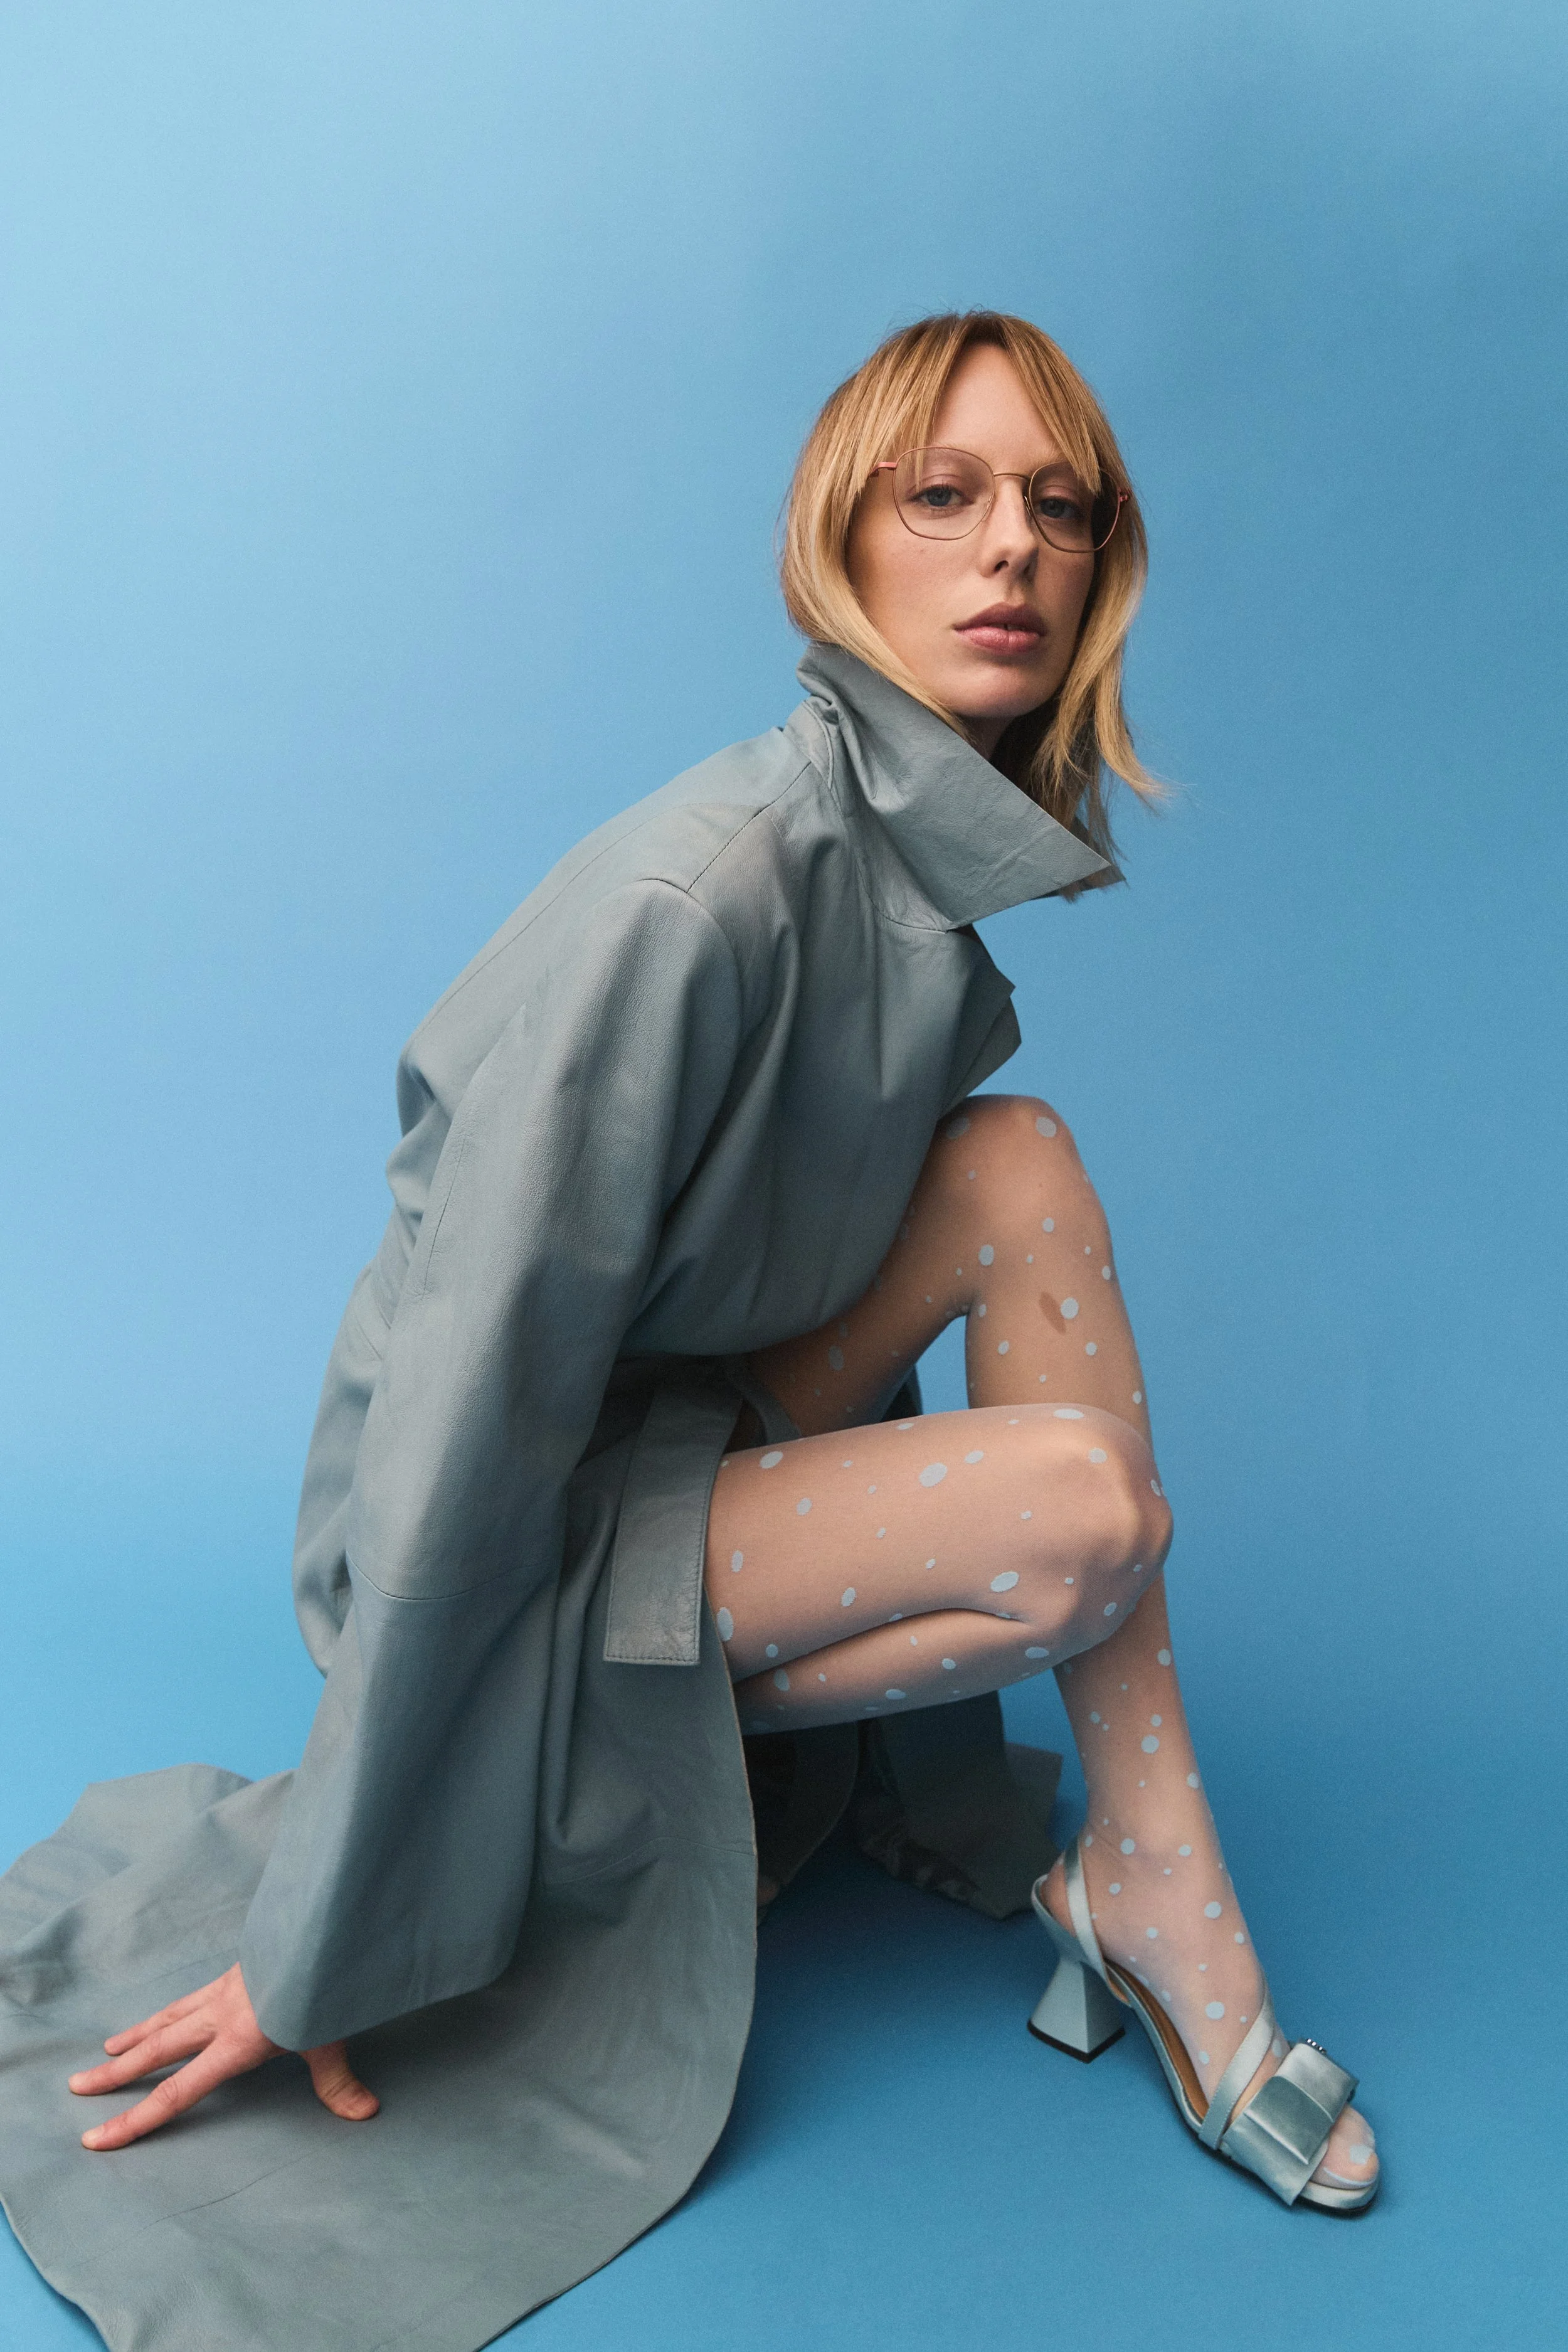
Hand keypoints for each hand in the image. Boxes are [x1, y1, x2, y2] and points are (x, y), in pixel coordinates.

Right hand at [68, 1962, 378, 2149]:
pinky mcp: (236, 1970)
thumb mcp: (331, 2037)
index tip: (95, 2137)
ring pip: (169, 2017)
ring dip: (137, 2035)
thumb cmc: (326, 1985)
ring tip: (109, 2048)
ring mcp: (226, 1990)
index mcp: (236, 2042)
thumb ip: (339, 2080)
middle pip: (158, 2050)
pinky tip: (167, 2012)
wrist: (322, 1925)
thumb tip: (366, 2113)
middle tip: (79, 2085)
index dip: (134, 2119)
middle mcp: (221, 2016)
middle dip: (116, 2073)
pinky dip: (171, 2009)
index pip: (177, 2091)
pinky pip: (192, 1995)